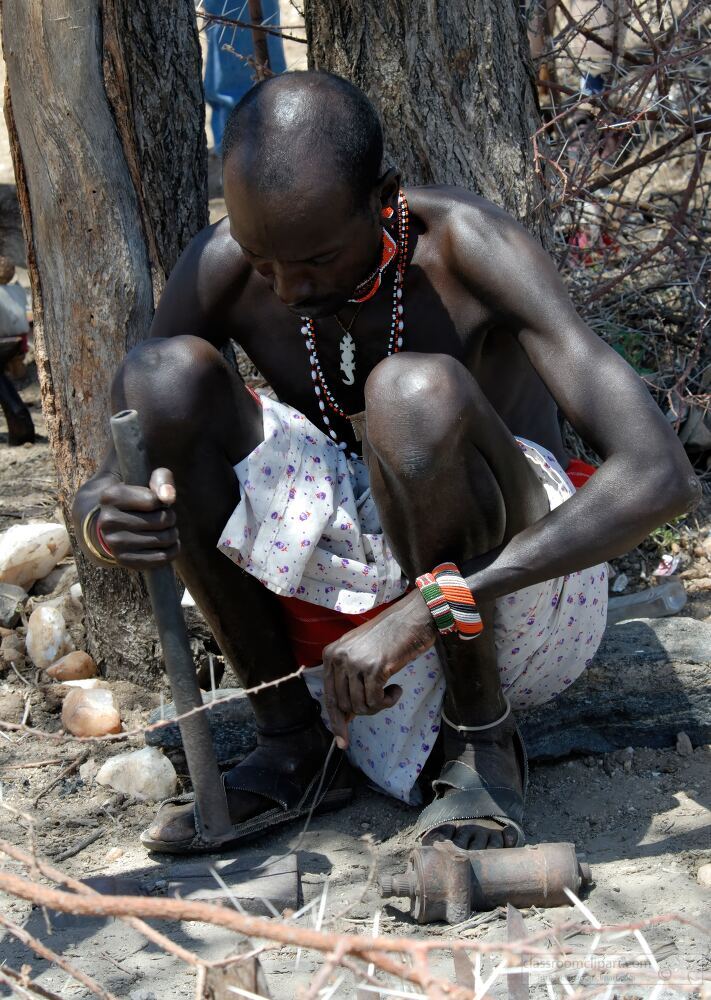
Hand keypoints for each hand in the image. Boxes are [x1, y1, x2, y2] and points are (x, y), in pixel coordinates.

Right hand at [97, 468, 178, 569]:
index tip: (156, 502)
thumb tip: (168, 498)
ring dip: (173, 533)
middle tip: (165, 517)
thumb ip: (161, 479)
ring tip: (166, 529)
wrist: (113, 523)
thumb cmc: (136, 498)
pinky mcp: (124, 560)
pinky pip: (161, 558)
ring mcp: (114, 542)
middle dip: (170, 518)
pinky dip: (172, 551)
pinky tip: (170, 544)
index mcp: (110, 496)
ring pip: (163, 539)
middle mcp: (107, 520)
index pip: (154, 501)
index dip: (163, 501)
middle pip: (161, 520)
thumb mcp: (146, 479)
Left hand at [322, 590, 436, 748]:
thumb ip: (348, 681)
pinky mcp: (375, 668)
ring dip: (378, 705)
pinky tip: (397, 688)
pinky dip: (388, 701)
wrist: (412, 618)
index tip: (342, 742)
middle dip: (364, 710)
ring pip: (361, 706)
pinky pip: (376, 701)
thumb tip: (345, 716)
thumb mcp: (360, 654)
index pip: (329, 696)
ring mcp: (356, 662)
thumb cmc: (389, 637)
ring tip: (390, 691)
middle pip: (345, 705)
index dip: (337, 721)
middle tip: (381, 699)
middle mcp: (339, 657)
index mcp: (331, 653)